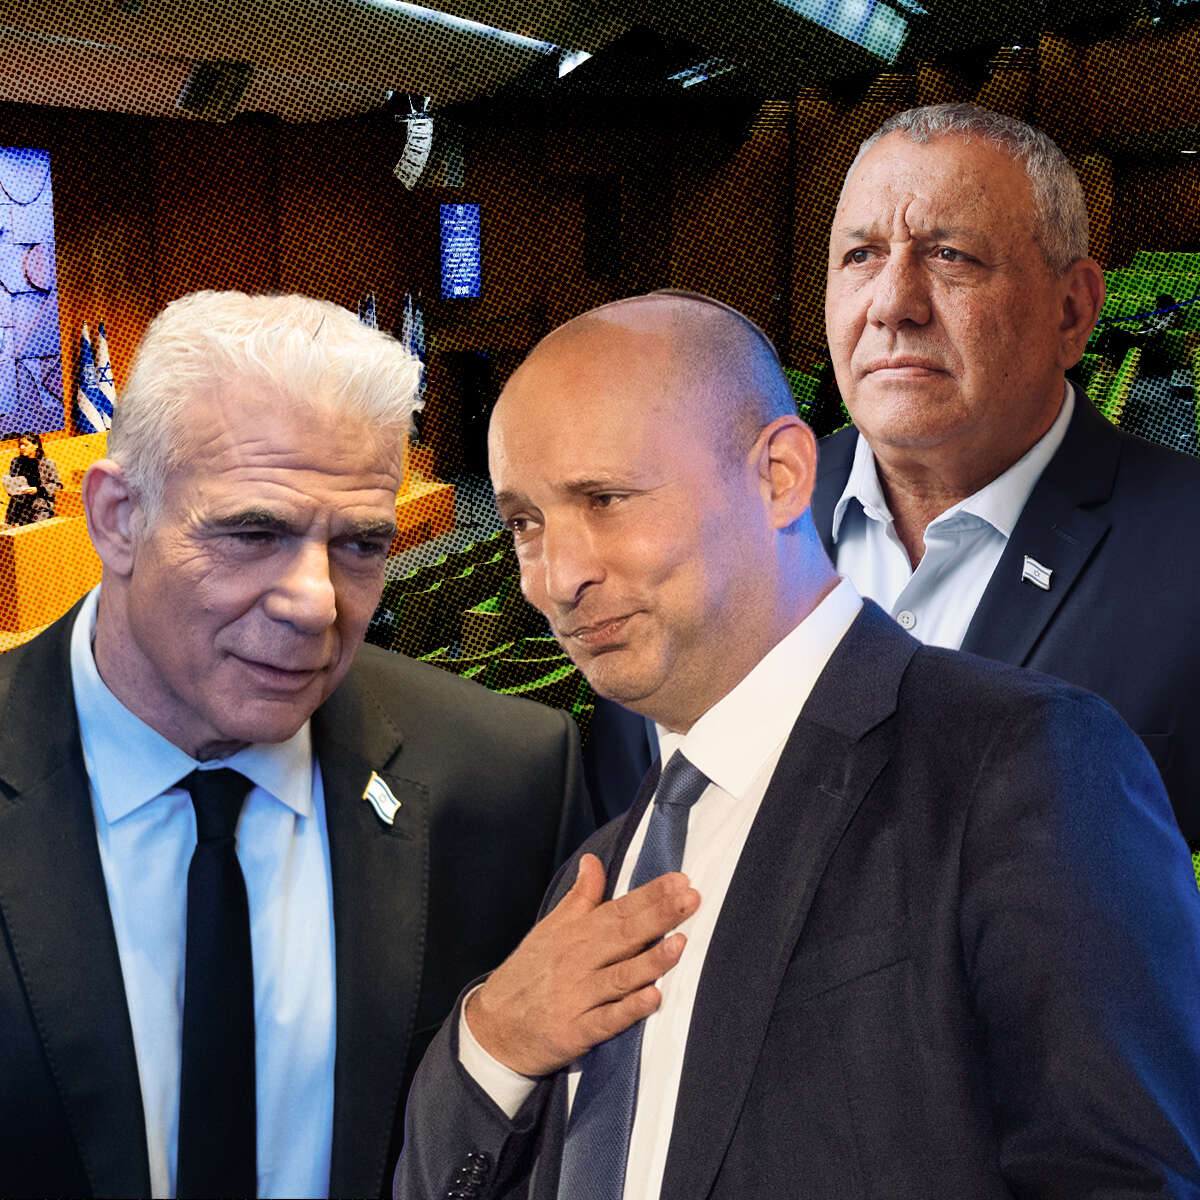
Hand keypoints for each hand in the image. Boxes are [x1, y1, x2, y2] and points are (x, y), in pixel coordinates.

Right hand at [465, 853, 699, 1076]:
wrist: (492, 1028)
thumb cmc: (528, 974)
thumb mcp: (549, 929)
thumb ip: (579, 897)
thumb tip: (593, 861)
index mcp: (575, 934)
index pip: (618, 909)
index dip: (650, 895)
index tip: (680, 880)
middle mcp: (577, 961)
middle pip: (623, 936)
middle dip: (659, 917)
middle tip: (692, 899)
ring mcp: (576, 997)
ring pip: (619, 977)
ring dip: (650, 961)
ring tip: (680, 943)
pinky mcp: (574, 1032)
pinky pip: (606, 1021)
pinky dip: (629, 1010)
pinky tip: (653, 999)